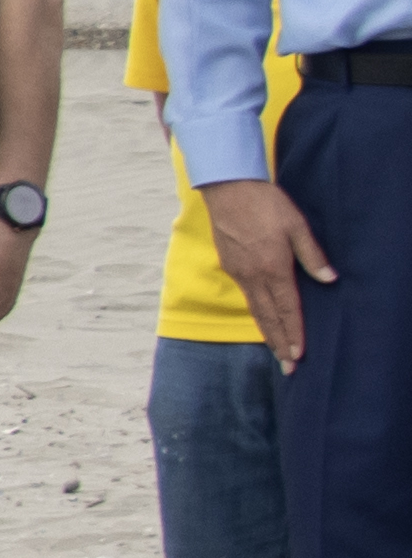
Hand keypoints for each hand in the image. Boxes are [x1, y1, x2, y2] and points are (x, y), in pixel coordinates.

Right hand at [207, 176, 335, 366]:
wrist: (227, 189)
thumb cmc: (266, 204)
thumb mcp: (297, 226)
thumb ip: (312, 255)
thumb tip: (329, 279)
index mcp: (273, 268)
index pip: (287, 309)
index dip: (294, 333)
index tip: (298, 356)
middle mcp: (254, 276)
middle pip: (268, 318)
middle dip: (279, 344)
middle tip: (287, 368)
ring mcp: (239, 272)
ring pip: (256, 310)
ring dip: (267, 333)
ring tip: (276, 351)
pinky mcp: (231, 265)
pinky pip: (248, 296)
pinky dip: (258, 313)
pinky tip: (264, 318)